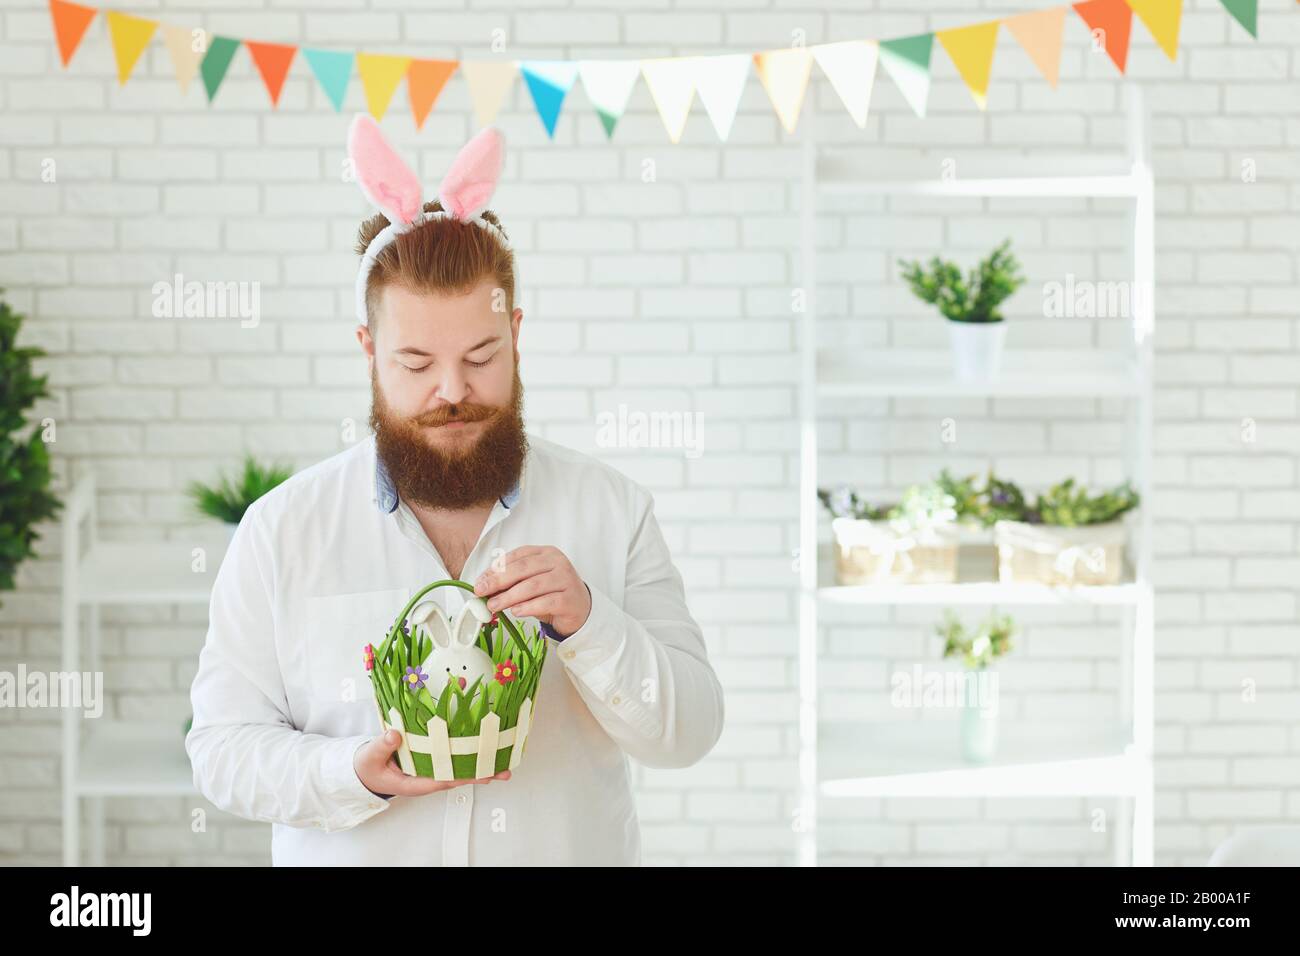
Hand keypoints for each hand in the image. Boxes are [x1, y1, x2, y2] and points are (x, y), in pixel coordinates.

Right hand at [355, 729, 510, 796]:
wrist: (364, 770)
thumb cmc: (367, 767)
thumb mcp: (370, 757)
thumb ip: (382, 746)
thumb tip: (395, 734)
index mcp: (413, 783)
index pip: (441, 781)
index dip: (460, 776)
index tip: (478, 773)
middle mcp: (426, 778)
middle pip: (457, 777)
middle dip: (480, 774)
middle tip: (503, 772)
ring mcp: (431, 769)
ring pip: (458, 767)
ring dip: (479, 763)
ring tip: (503, 761)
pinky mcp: (432, 759)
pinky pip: (452, 757)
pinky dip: (467, 749)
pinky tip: (484, 744)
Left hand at [473, 545, 591, 637]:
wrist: (580, 610)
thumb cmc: (551, 594)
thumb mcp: (530, 583)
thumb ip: (510, 582)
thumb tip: (484, 586)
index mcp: (546, 553)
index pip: (517, 556)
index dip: (496, 569)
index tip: (480, 582)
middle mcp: (557, 562)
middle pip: (523, 569)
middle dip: (498, 581)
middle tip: (482, 592)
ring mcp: (566, 579)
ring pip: (532, 586)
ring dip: (509, 597)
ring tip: (494, 606)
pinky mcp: (570, 599)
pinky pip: (545, 602)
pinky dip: (527, 607)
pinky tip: (516, 612)